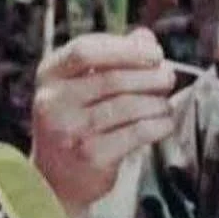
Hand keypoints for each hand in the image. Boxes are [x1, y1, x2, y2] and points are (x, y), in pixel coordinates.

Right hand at [31, 27, 177, 217]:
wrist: (55, 181)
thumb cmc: (76, 124)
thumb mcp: (81, 86)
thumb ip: (111, 58)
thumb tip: (145, 37)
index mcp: (49, 75)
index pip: (86, 50)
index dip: (126, 49)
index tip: (155, 52)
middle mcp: (54, 102)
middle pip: (113, 78)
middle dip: (149, 75)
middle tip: (169, 77)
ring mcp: (71, 131)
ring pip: (128, 106)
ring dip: (156, 101)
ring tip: (165, 102)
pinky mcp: (91, 157)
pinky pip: (136, 133)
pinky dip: (158, 125)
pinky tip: (165, 122)